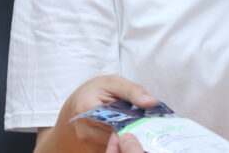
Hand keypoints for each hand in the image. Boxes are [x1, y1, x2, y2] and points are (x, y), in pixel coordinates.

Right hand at [40, 75, 157, 152]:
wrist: (78, 103)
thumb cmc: (97, 90)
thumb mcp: (114, 83)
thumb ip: (133, 91)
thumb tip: (151, 102)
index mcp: (87, 109)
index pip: (116, 121)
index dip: (133, 121)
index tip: (144, 119)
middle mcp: (84, 129)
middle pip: (116, 135)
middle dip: (131, 129)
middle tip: (143, 122)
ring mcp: (87, 141)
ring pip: (116, 144)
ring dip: (127, 136)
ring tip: (133, 125)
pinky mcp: (92, 148)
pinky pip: (112, 148)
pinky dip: (121, 142)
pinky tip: (125, 132)